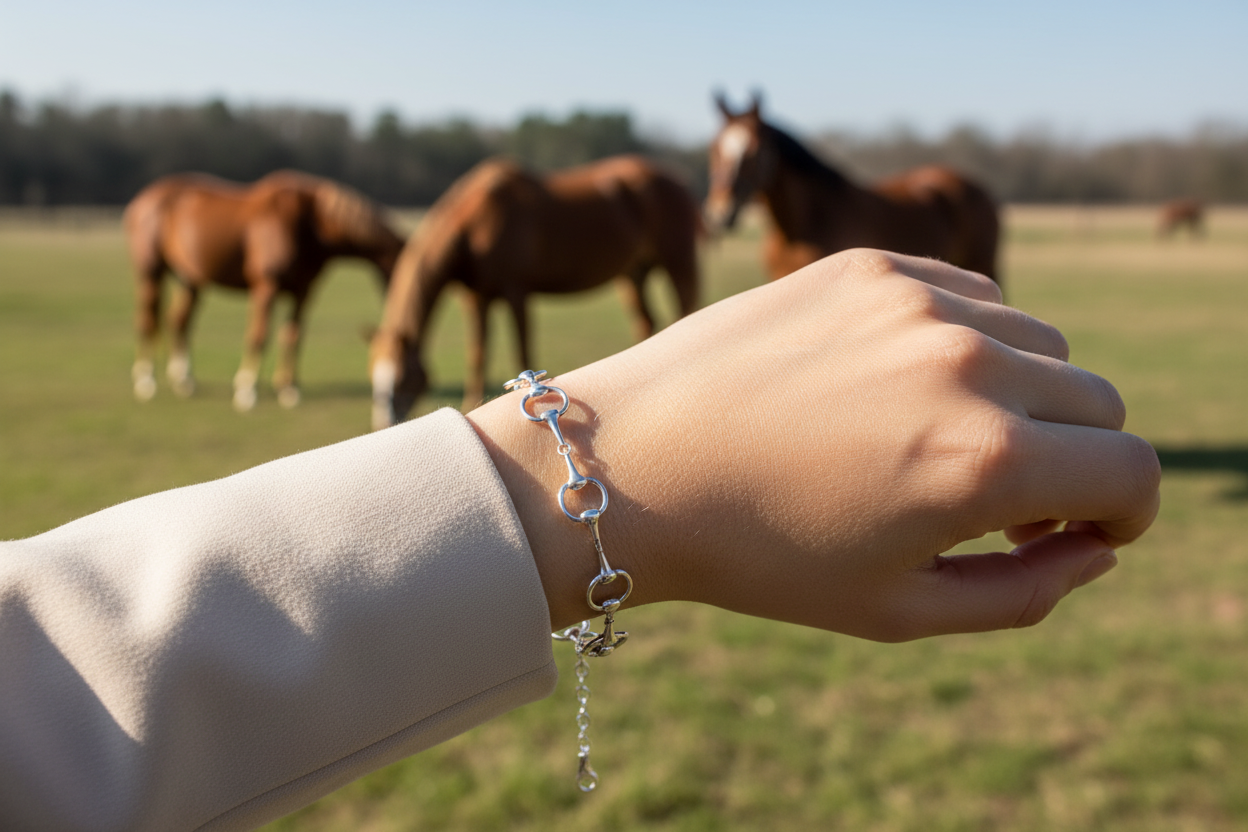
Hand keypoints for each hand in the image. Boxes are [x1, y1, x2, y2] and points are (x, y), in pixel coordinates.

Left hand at [468, 250, 1160, 640]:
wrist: (629, 465)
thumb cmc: (758, 554)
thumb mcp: (898, 609)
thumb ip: (1025, 592)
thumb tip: (1092, 546)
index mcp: (984, 461)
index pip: (1132, 473)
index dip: (1121, 512)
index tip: (1081, 527)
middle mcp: (967, 364)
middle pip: (1098, 402)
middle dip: (1074, 458)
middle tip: (1000, 499)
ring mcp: (917, 303)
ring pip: (1039, 341)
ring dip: (1021, 394)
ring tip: (940, 439)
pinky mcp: (868, 267)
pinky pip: (970, 297)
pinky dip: (966, 342)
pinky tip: (897, 385)